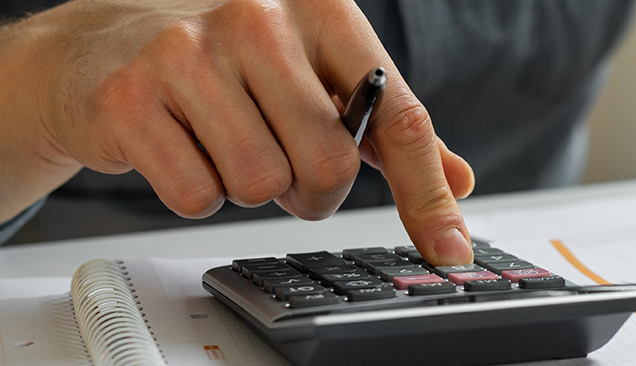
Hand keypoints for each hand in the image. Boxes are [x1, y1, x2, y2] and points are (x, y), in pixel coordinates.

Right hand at [0, 0, 475, 263]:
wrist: (98, 48)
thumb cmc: (225, 62)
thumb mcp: (316, 73)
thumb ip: (386, 126)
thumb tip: (458, 181)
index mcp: (322, 9)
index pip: (396, 116)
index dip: (426, 192)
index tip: (447, 245)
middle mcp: (259, 17)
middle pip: (329, 164)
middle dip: (311, 189)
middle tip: (282, 163)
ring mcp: (190, 52)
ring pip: (262, 184)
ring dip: (249, 188)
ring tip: (225, 143)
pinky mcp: (131, 96)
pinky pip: (197, 194)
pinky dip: (196, 191)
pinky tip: (181, 146)